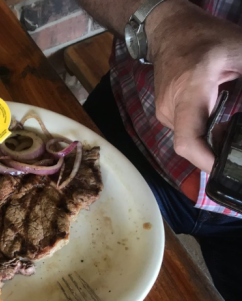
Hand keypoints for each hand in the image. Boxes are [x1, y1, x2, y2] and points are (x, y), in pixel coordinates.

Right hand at [146, 1, 241, 172]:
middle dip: (216, 151)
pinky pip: (185, 132)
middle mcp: (171, 107)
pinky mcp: (164, 113)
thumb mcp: (240, 53)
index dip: (206, 162)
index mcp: (190, 90)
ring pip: (189, 141)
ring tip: (229, 125)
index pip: (189, 140)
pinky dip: (203, 132)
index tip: (224, 170)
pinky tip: (216, 117)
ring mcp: (164, 112)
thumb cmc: (204, 38)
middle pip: (192, 146)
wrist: (169, 31)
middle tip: (237, 148)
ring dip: (210, 140)